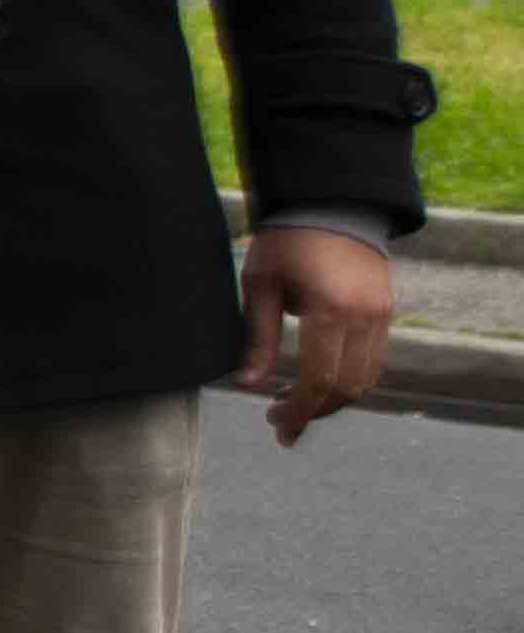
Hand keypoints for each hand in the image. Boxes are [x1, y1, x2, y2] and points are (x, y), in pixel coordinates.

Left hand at [239, 221, 392, 444]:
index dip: (299, 410)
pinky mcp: (385, 312)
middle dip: (312, 410)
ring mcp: (380, 315)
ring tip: (290, 401)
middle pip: (346, 388)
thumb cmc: (285, 241)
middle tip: (276, 419)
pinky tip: (314, 380)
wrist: (332, 204)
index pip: (319, 379)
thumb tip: (247, 384)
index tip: (278, 427)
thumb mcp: (259, 285)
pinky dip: (346, 379)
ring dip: (331, 399)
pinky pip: (372, 360)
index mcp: (329, 309)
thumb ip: (257, 337)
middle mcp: (364, 317)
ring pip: (365, 379)